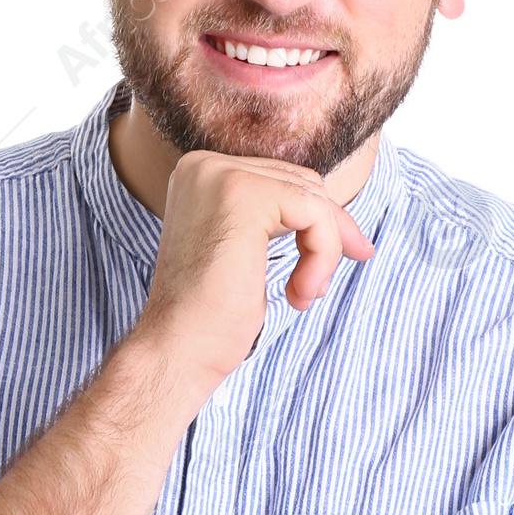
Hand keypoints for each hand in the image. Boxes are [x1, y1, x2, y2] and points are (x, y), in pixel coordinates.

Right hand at [132, 150, 374, 393]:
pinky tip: (299, 294)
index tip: (328, 266)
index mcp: (200, 174)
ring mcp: (221, 175)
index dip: (315, 223)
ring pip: (313, 198)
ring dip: (323, 252)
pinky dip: (321, 255)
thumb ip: (270, 219)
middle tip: (320, 286)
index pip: (281, 180)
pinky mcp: (243, 194)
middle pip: (301, 182)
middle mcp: (205, 165)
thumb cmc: (210, 315)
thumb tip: (336, 212)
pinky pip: (314, 212)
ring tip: (302, 296)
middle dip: (328, 234)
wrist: (178, 349)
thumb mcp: (244, 251)